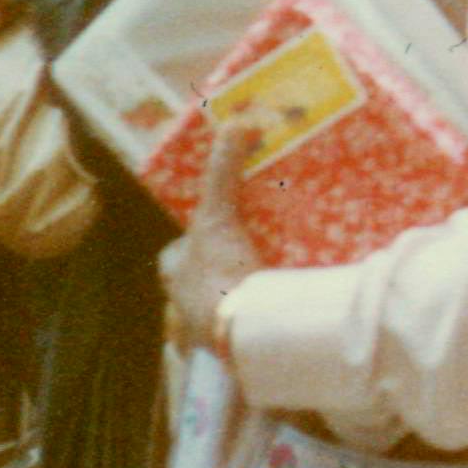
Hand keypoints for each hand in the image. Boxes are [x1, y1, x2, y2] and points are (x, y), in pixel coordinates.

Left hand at [158, 127, 259, 351]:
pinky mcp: (245, 345)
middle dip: (224, 264)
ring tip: (279, 266)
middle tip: (253, 242)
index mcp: (177, 277)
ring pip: (230, 303)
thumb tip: (237, 121)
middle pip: (205, 278)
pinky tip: (291, 299)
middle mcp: (189, 306)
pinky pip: (256, 324)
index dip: (192, 239)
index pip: (176, 253)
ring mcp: (217, 331)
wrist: (246, 334)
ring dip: (248, 290)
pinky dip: (269, 314)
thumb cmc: (217, 275)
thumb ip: (223, 172)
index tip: (216, 224)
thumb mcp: (217, 217)